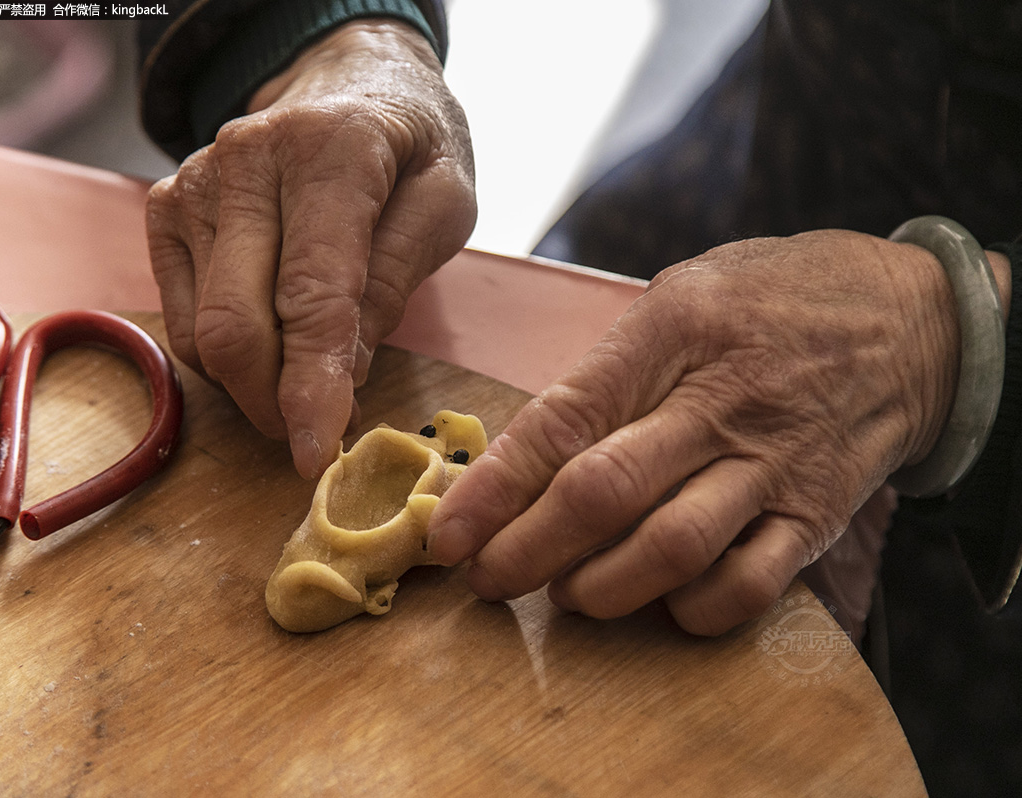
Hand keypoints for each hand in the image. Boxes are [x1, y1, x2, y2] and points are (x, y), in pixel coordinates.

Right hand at [146, 19, 474, 477]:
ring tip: (304, 382)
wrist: (347, 80)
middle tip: (319, 430)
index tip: (316, 454)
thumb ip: (392, 282)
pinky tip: (270, 344)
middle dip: (274, 403)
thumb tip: (339, 375)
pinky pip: (182, 319)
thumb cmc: (409, 148)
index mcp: (330, 150)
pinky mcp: (165, 209)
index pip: (311, 294)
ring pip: (201, 333)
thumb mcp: (444, 205)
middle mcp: (245, 161)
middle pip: (235, 325)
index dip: (311, 385)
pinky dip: (223, 357)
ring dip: (251, 386)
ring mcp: (194, 184)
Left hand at [428, 231, 963, 634]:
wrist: (912, 322)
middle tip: (485, 579)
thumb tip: (521, 454)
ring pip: (670, 549)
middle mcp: (722, 401)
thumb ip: (608, 371)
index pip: (566, 419)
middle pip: (605, 495)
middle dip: (527, 550)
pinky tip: (656, 602)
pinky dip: (688, 611)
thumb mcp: (680, 298)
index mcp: (674, 331)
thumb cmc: (770, 302)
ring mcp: (774, 464)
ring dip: (598, 587)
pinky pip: (747, 586)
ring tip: (564, 592)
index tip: (448, 532)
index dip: (496, 486)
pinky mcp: (816, 516)